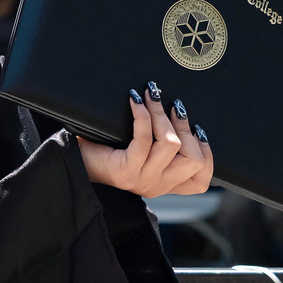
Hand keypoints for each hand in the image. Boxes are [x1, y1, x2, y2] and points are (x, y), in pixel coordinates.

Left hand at [76, 85, 213, 196]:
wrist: (74, 160)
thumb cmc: (107, 149)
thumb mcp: (143, 152)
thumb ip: (163, 146)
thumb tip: (181, 113)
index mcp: (165, 184)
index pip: (200, 182)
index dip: (208, 155)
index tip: (199, 131)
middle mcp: (157, 186)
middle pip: (193, 160)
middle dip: (186, 128)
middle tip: (173, 107)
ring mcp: (142, 180)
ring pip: (171, 144)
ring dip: (162, 115)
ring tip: (152, 96)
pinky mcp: (125, 171)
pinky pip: (144, 138)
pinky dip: (143, 115)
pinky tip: (135, 101)